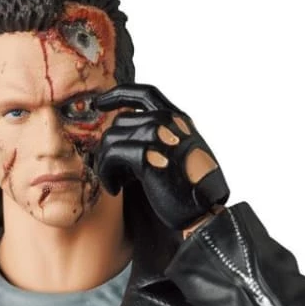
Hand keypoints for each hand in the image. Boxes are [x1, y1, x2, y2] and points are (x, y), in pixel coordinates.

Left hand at [94, 84, 229, 230]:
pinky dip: (106, 174)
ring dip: (105, 163)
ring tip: (115, 183)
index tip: (99, 103)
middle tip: (113, 173)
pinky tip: (115, 190)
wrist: (205, 211)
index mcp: (178, 119)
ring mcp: (159, 135)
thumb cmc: (191, 191)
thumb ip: (158, 140)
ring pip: (110, 137)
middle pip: (119, 121)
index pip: (144, 93)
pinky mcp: (147, 155)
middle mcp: (169, 121)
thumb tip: (123, 139)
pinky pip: (110, 155)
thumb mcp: (178, 154)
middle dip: (109, 147)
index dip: (117, 95)